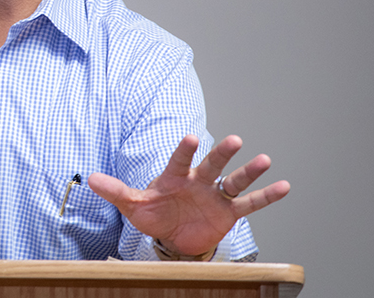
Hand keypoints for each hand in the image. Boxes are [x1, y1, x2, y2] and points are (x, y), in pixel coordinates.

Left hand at [89, 134, 289, 256]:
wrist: (172, 237)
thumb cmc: (154, 214)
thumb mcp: (133, 205)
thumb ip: (116, 191)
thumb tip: (90, 179)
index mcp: (174, 176)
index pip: (179, 160)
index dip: (185, 150)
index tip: (192, 137)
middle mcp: (198, 181)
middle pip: (211, 164)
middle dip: (221, 153)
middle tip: (235, 139)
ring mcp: (215, 195)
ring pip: (233, 181)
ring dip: (248, 172)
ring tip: (264, 159)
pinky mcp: (228, 212)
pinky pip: (249, 203)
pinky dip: (266, 196)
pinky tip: (284, 186)